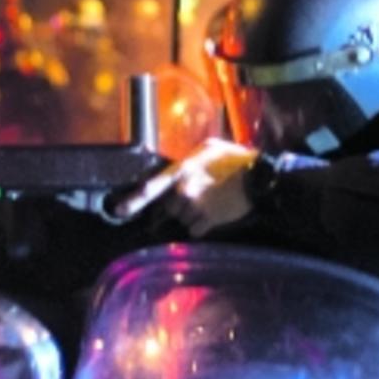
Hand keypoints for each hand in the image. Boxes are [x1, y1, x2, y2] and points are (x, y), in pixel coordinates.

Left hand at [111, 138, 258, 234]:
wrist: (258, 179)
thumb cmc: (236, 159)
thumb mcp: (210, 148)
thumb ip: (189, 157)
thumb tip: (175, 165)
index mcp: (183, 170)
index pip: (153, 186)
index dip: (135, 199)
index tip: (119, 210)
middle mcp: (184, 190)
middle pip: (169, 208)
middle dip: (177, 207)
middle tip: (196, 199)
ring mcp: (195, 207)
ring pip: (182, 220)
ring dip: (191, 216)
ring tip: (210, 204)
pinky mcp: (207, 221)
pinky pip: (194, 231)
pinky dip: (201, 227)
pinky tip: (214, 215)